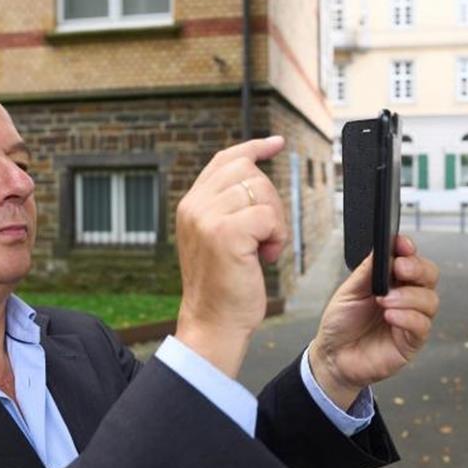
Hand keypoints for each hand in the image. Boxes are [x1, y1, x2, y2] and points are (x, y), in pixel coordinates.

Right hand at [174, 136, 288, 377]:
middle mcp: (194, 206)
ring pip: (260, 191)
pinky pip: (267, 216)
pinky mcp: (224, 234)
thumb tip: (255, 176)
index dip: (253, 148)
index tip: (276, 144)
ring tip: (265, 249)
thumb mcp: (220, 239)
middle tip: (269, 235)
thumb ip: (228, 208)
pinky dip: (276, 235)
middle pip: (248, 172)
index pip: (224, 161)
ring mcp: (206, 218)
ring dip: (275, 221)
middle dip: (271, 200)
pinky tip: (265, 257)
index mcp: (191, 205)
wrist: (213, 323)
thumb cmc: (223, 286)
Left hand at [309, 235, 438, 409]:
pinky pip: (422, 326)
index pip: (411, 259)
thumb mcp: (349, 292)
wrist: (333, 357)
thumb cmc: (342, 323)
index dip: (409, 249)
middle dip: (418, 269)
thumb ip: (366, 272)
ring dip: (409, 296)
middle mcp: (406, 297)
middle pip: (429, 276)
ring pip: (430, 301)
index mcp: (392, 281)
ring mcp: (411, 319)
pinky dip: (408, 318)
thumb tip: (380, 249)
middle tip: (400, 269)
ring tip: (384, 300)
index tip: (402, 244)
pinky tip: (390, 316)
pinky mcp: (411, 342)